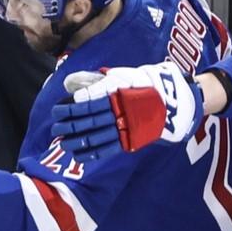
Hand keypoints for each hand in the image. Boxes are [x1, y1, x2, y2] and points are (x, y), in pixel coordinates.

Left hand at [50, 61, 203, 159]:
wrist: (176, 101)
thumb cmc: (147, 84)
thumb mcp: (125, 75)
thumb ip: (103, 81)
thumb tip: (79, 84)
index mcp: (119, 93)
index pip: (90, 100)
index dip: (72, 105)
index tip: (59, 106)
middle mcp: (121, 111)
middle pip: (90, 119)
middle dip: (70, 123)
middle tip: (55, 125)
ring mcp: (126, 127)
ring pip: (97, 136)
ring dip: (77, 140)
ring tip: (62, 141)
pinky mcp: (131, 140)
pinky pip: (108, 149)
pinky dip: (92, 153)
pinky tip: (78, 155)